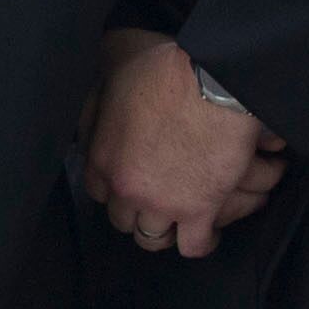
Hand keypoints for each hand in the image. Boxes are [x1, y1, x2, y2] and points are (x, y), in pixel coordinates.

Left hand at [82, 33, 282, 257]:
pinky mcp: (200, 211)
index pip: (98, 191)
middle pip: (123, 218)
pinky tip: (204, 231)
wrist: (211, 80)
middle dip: (137, 209)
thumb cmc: (164, 67)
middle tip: (155, 198)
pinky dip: (200, 241)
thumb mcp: (114, 63)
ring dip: (164, 229)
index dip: (115, 186)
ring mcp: (162, 204)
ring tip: (177, 219)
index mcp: (102, 157)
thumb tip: (100, 88)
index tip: (128, 180)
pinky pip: (194, 246)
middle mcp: (126, 188)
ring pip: (153, 238)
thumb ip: (103, 86)